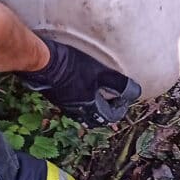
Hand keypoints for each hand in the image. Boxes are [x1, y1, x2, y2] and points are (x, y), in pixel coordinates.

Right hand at [18, 34, 140, 123]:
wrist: (43, 62)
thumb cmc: (72, 67)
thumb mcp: (101, 72)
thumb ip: (119, 84)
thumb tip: (136, 92)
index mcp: (89, 108)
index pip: (110, 117)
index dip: (121, 108)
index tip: (125, 97)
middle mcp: (75, 110)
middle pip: (94, 117)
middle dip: (106, 109)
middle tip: (113, 97)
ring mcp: (63, 102)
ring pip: (81, 109)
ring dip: (92, 102)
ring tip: (98, 88)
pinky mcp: (54, 94)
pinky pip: (71, 100)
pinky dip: (80, 95)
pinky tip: (79, 81)